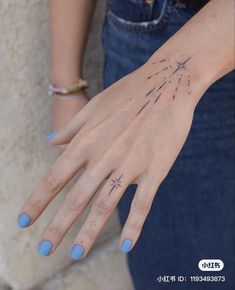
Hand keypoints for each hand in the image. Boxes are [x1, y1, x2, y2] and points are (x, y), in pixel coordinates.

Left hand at [18, 54, 203, 258]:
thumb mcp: (95, 106)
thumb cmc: (129, 93)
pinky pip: (143, 204)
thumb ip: (71, 128)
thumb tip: (50, 142)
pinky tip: (125, 246)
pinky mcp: (155, 170)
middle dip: (56, 227)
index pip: (55, 177)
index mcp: (87, 141)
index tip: (24, 220)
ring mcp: (130, 165)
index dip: (38, 201)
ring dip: (88, 233)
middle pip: (75, 198)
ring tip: (75, 254)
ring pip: (105, 206)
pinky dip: (134, 227)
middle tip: (42, 249)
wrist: (166, 83)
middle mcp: (104, 156)